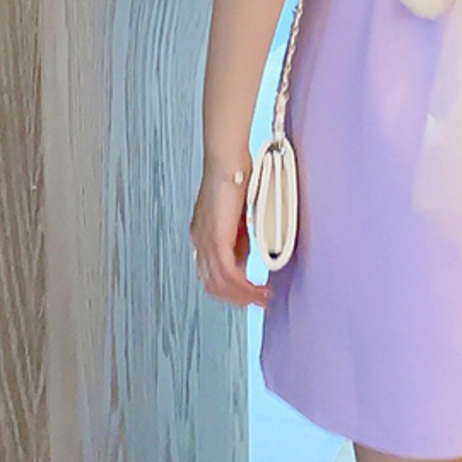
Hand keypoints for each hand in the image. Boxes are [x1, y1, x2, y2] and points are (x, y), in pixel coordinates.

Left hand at [190, 171, 268, 309]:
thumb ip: (239, 238)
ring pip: (220, 284)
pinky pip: (228, 273)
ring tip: (262, 298)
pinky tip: (257, 289)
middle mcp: (199, 241)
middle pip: (212, 285)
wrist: (227, 160)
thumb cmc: (235, 176)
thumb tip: (244, 260)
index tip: (250, 293)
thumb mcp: (237, 215)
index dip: (230, 288)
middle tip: (258, 301)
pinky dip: (244, 286)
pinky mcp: (216, 239)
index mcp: (202, 235)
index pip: (211, 273)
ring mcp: (205, 241)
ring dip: (243, 296)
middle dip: (237, 298)